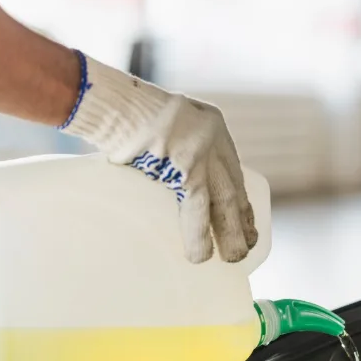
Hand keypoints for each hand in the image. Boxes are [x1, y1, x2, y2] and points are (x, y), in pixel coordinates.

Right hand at [59, 51, 257, 263]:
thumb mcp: (161, 123)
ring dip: (228, 233)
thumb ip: (173, 147)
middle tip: (246, 246)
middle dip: (240, 220)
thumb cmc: (122, 114)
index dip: (238, 198)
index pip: (231, 169)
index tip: (244, 220)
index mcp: (210, 124)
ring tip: (232, 258)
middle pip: (232, 188)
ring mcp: (202, 152)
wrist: (113, 102)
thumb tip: (165, 177)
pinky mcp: (186, 168)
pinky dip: (198, 235)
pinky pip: (196, 210)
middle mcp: (212, 137)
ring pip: (223, 202)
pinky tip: (200, 255)